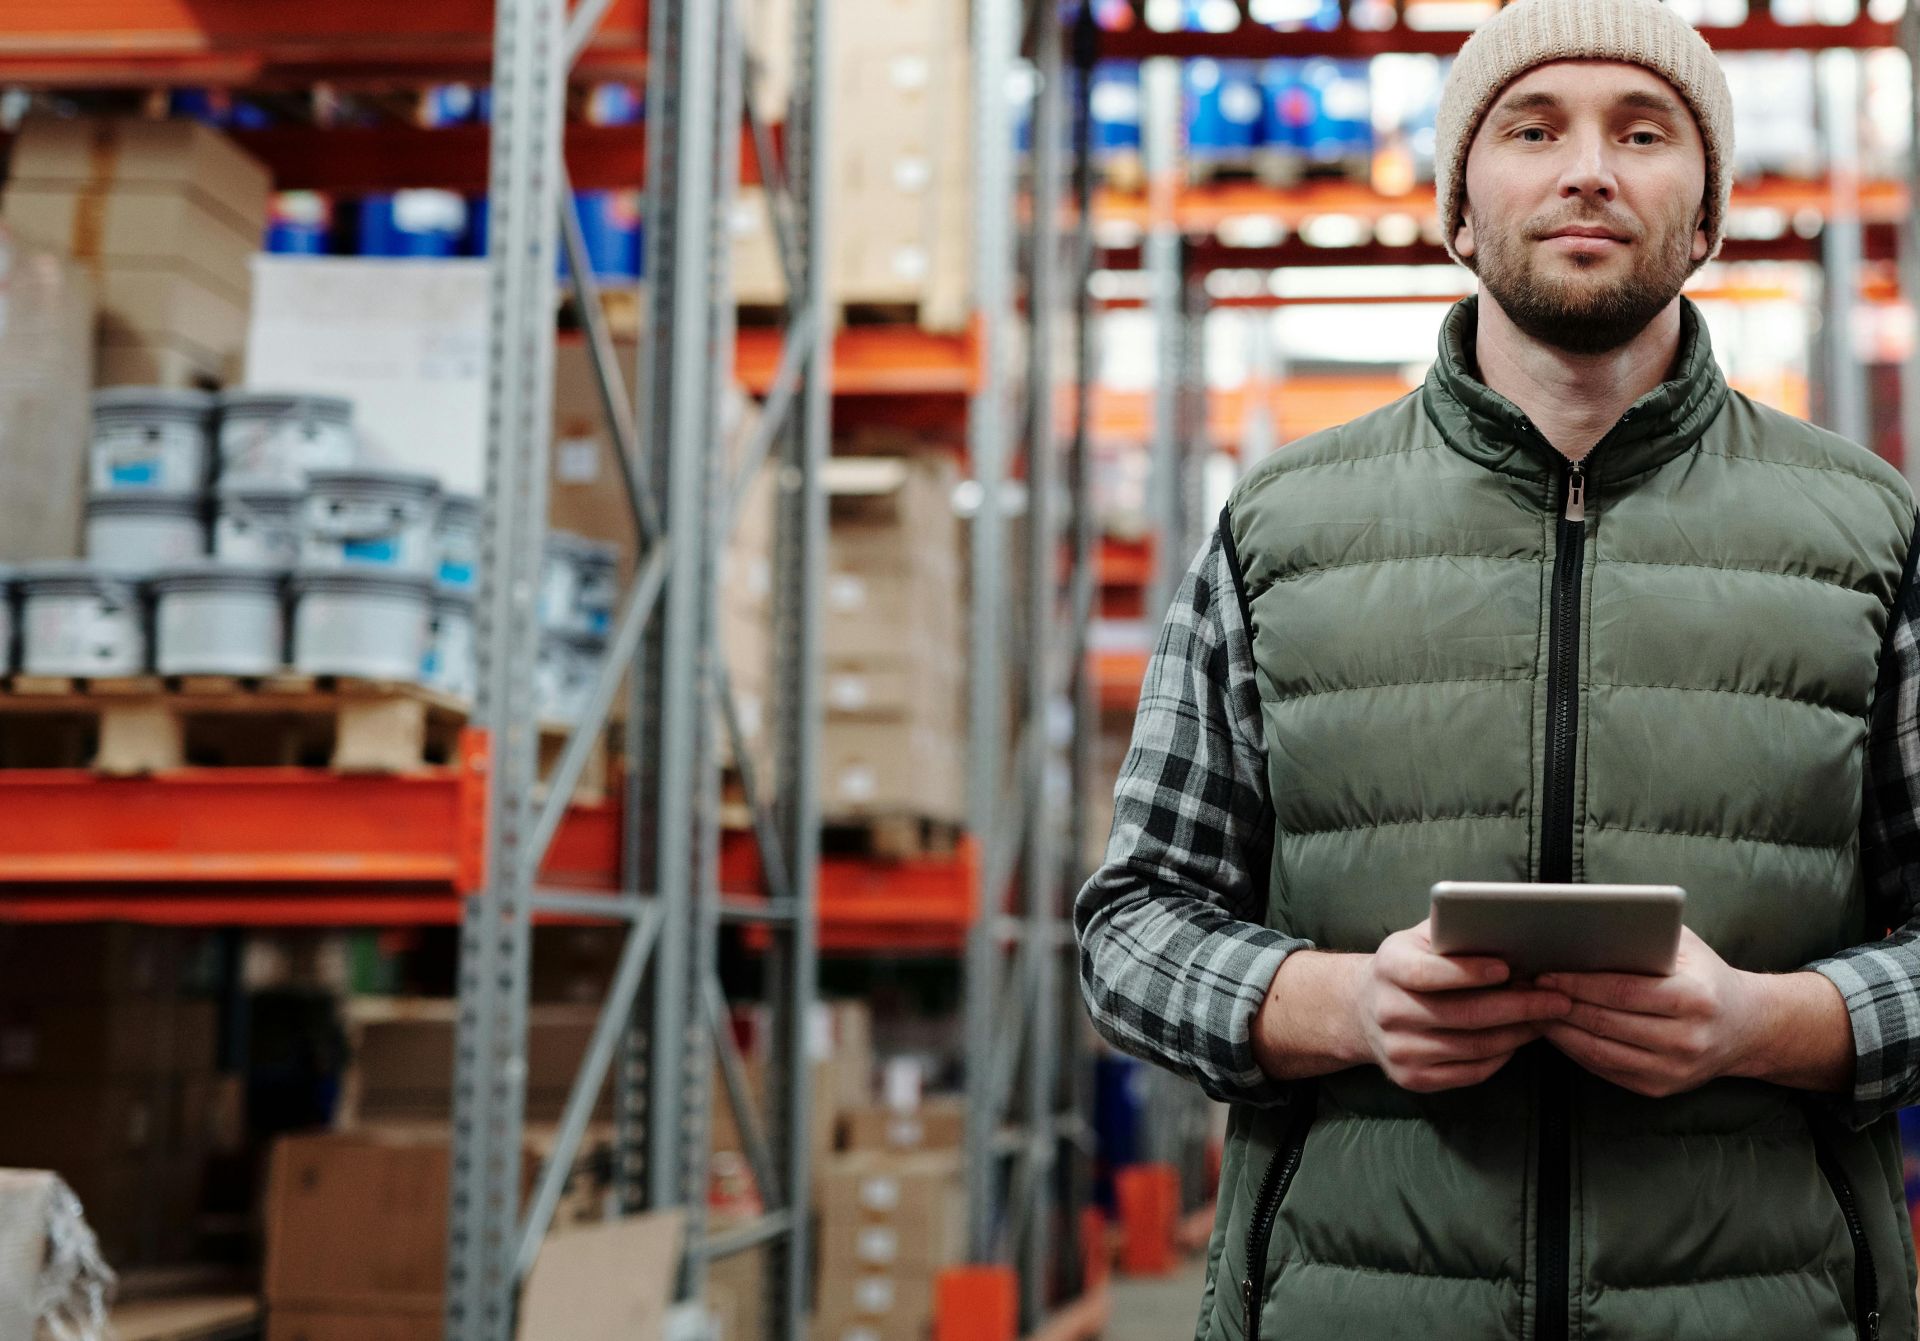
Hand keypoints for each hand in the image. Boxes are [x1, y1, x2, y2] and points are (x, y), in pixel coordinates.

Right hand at [1355, 920, 1572, 1092]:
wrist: (1365, 1010)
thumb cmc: (1409, 965)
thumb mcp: (1420, 939)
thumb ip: (1453, 932)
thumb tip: (1505, 927)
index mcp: (1389, 967)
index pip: (1427, 973)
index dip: (1469, 972)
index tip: (1508, 969)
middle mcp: (1388, 1011)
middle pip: (1462, 1014)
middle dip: (1518, 1007)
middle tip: (1556, 999)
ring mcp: (1399, 1050)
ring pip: (1473, 1046)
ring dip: (1518, 1033)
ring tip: (1545, 1017)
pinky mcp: (1412, 1078)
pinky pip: (1470, 1072)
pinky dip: (1502, 1056)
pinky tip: (1518, 1039)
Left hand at [1538, 926, 1763, 1097]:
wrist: (1748, 1027)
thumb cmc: (1705, 976)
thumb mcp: (1686, 946)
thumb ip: (1645, 935)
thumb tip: (1586, 925)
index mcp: (1694, 998)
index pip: (1622, 992)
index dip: (1578, 984)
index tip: (1545, 973)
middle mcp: (1687, 1039)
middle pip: (1606, 1023)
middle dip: (1561, 1005)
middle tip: (1527, 990)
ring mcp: (1674, 1070)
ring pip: (1600, 1051)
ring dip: (1559, 1031)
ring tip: (1533, 1009)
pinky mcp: (1660, 1088)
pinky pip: (1606, 1069)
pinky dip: (1575, 1050)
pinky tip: (1556, 1030)